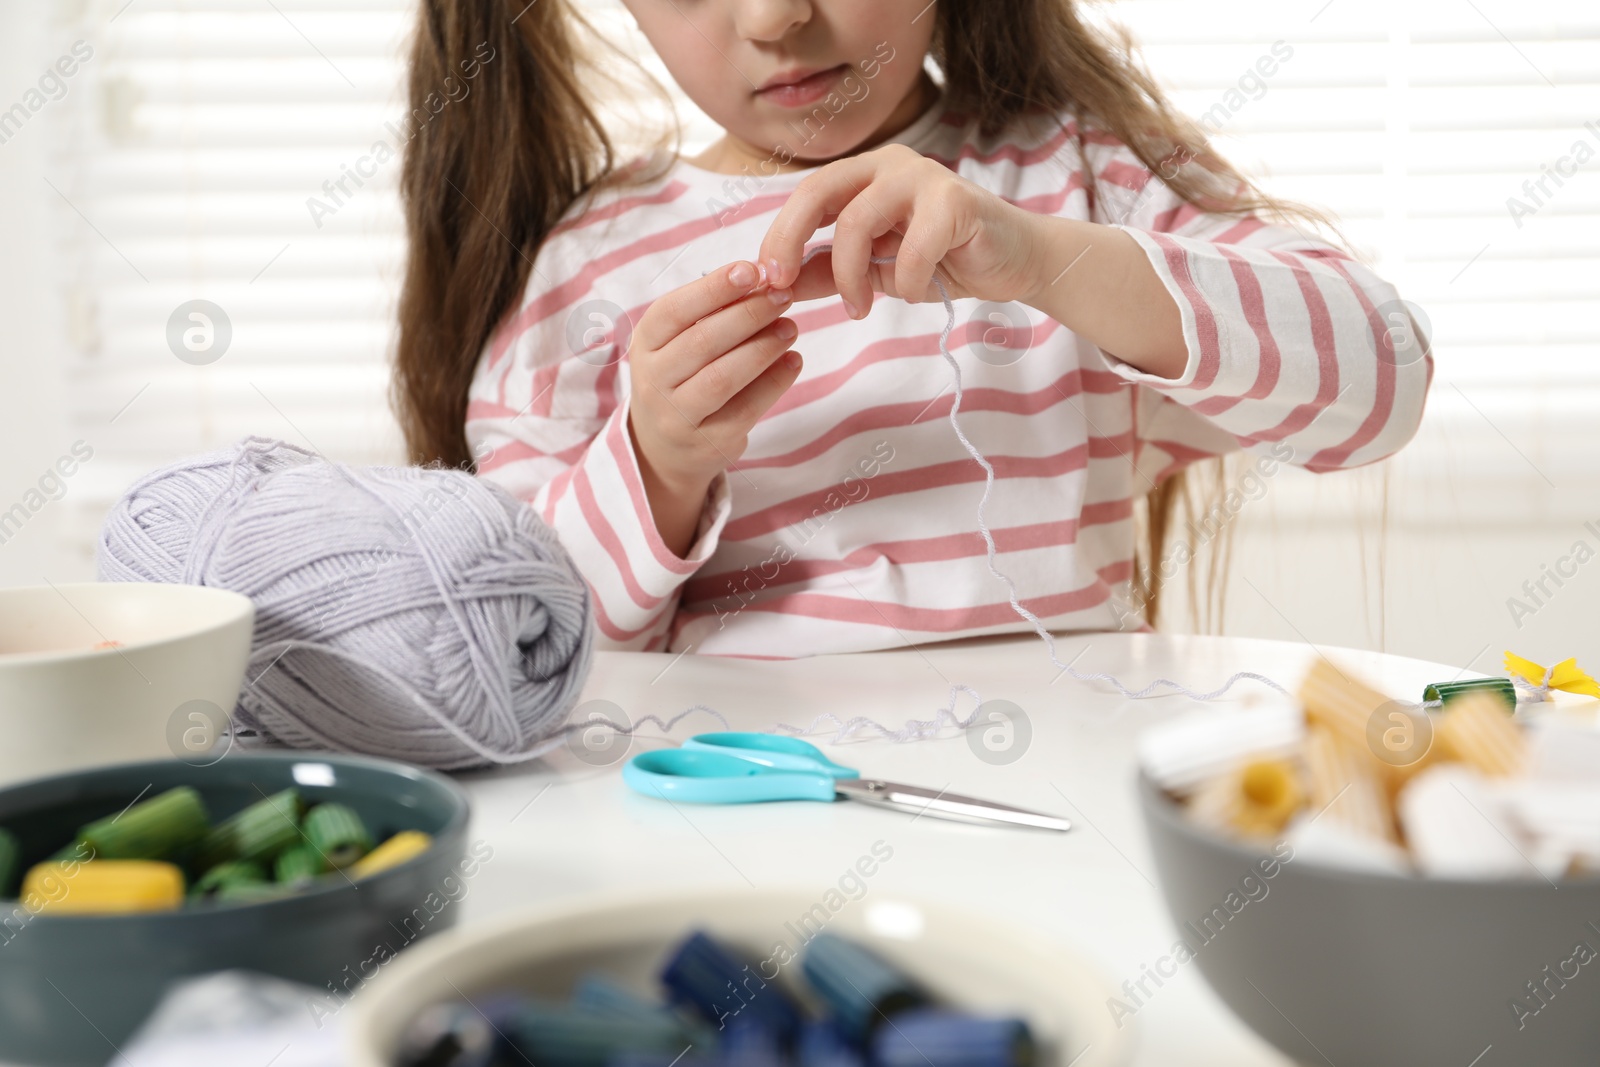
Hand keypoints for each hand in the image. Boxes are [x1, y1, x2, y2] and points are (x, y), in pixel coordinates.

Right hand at [626, 261, 801, 550]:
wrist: (664, 447)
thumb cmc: (681, 377)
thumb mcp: (679, 343)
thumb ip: (712, 314)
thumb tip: (762, 278)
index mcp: (644, 344)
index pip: (675, 310)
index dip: (714, 288)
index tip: (753, 269)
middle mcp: (652, 381)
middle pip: (703, 342)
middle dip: (749, 314)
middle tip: (783, 296)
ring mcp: (676, 416)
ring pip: (723, 377)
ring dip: (763, 348)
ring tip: (791, 328)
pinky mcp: (707, 444)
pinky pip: (746, 409)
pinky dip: (774, 383)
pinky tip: (794, 361)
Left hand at [756, 142, 1046, 317]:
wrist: (1015, 262)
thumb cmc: (945, 261)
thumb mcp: (875, 272)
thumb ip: (829, 273)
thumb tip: (777, 287)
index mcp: (866, 175)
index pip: (806, 195)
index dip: (778, 236)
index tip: (765, 282)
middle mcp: (890, 165)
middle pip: (818, 192)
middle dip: (789, 241)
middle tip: (782, 287)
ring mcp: (923, 177)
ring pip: (856, 223)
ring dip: (849, 277)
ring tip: (859, 308)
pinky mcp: (955, 201)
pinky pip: (910, 250)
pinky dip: (904, 282)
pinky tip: (912, 291)